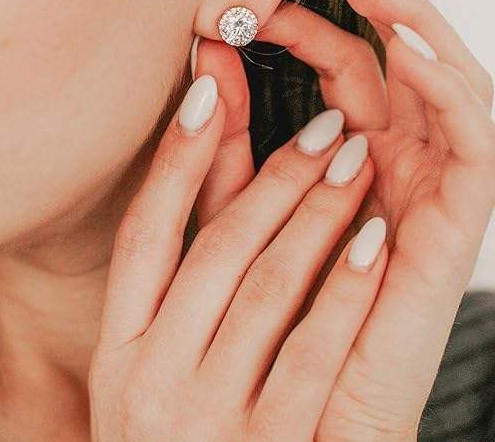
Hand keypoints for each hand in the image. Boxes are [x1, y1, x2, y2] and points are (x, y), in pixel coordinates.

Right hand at [88, 59, 390, 439]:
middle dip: (275, 177)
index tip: (210, 89)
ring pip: (268, 286)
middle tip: (325, 125)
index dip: (177, 159)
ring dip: (316, 214)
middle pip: (217, 250)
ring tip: (355, 161)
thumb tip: (213, 168)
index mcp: (122, 351)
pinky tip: (374, 238)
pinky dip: (346, 286)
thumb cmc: (193, 435)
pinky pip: (314, 351)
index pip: (144, 235)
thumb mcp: (165, 361)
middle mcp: (150, 379)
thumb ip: (194, 270)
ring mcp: (206, 418)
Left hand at [230, 0, 494, 439]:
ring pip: (438, 74)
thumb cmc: (266, 308)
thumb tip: (208, 56)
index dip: (308, 13)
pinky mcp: (459, 214)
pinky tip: (402, 39)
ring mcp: (434, 177)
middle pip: (392, 51)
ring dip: (404, 15)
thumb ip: (226, 141)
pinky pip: (471, 133)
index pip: (342, 59)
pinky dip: (444, 81)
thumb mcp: (240, 206)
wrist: (301, 408)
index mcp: (355, 146)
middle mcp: (400, 152)